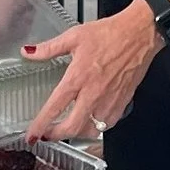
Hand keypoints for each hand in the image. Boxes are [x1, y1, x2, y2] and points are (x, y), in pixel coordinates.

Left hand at [27, 0, 161, 137]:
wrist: (140, 34)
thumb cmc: (110, 34)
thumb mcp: (74, 36)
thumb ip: (49, 48)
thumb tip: (29, 52)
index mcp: (78, 77)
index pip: (54, 107)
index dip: (40, 125)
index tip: (31, 135)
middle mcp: (93, 93)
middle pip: (72, 127)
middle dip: (56, 136)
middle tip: (46, 135)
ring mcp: (109, 101)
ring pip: (90, 130)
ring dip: (76, 133)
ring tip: (67, 128)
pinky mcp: (122, 102)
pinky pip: (107, 125)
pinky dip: (96, 128)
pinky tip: (90, 121)